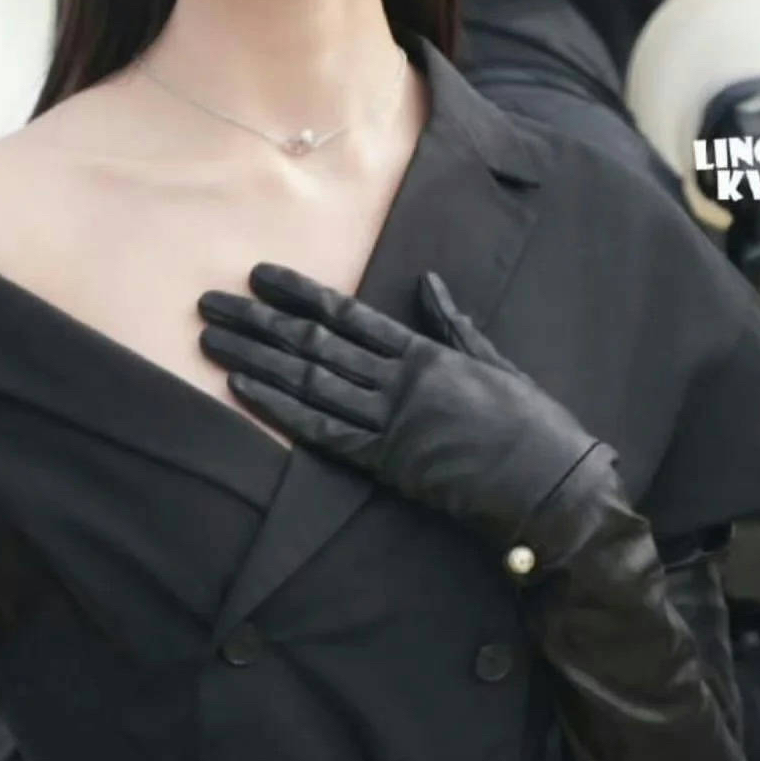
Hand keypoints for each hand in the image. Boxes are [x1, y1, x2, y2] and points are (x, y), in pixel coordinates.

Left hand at [199, 264, 619, 569]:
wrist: (549, 485)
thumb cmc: (531, 424)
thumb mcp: (493, 361)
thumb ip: (452, 324)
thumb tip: (427, 281)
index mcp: (424, 352)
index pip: (347, 314)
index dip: (298, 293)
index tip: (258, 275)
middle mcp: (399, 380)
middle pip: (314, 344)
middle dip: (257, 323)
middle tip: (211, 304)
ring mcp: (390, 421)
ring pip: (308, 383)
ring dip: (255, 361)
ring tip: (211, 341)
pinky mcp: (385, 463)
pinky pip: (321, 431)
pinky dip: (280, 409)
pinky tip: (244, 390)